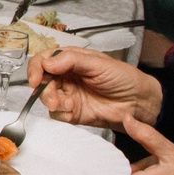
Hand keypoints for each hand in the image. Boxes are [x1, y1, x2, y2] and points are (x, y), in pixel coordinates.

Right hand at [28, 47, 163, 128]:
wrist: (137, 102)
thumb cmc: (122, 77)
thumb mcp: (98, 63)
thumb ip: (72, 61)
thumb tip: (47, 63)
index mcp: (70, 60)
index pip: (43, 60)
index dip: (36, 69)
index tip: (36, 80)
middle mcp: (65, 76)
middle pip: (41, 81)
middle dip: (44, 91)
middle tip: (54, 99)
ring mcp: (68, 95)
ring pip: (47, 99)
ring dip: (53, 103)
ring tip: (69, 106)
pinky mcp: (72, 112)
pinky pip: (57, 115)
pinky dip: (61, 114)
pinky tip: (73, 112)